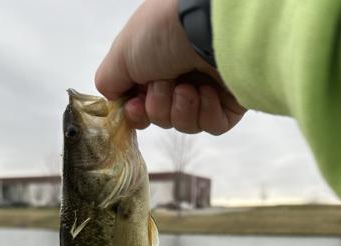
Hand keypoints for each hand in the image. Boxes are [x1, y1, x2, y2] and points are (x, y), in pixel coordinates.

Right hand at [95, 0, 245, 134]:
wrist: (207, 26)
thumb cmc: (162, 32)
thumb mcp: (121, 54)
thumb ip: (109, 81)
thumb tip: (112, 100)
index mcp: (156, 62)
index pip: (142, 102)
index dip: (137, 112)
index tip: (136, 107)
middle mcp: (181, 73)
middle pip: (162, 116)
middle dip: (159, 106)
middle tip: (165, 85)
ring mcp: (207, 87)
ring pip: (185, 124)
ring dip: (180, 109)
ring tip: (187, 88)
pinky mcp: (231, 101)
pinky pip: (213, 125)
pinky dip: (205, 113)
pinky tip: (206, 92)